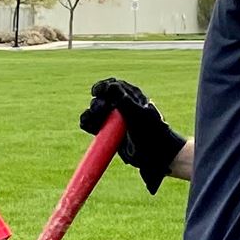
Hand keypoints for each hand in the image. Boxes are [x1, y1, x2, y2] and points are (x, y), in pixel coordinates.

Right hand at [84, 78, 186, 195]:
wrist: (153, 155)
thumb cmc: (150, 132)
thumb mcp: (138, 113)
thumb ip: (123, 99)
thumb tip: (109, 86)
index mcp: (131, 96)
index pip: (112, 85)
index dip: (102, 86)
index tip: (96, 92)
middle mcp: (120, 106)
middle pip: (100, 98)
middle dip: (97, 104)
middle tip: (102, 112)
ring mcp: (113, 120)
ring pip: (93, 112)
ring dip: (90, 115)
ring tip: (95, 123)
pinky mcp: (106, 132)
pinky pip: (91, 125)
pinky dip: (87, 124)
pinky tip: (89, 127)